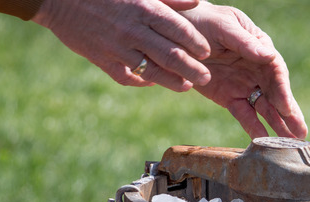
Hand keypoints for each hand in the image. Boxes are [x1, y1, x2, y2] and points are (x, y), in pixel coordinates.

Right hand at [32, 0, 211, 91]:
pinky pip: (128, 78)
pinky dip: (142, 82)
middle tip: (206, 76)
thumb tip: (197, 1)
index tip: (206, 52)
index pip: (179, 30)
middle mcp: (133, 30)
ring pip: (152, 71)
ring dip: (173, 81)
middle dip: (192, 69)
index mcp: (144, 8)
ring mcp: (117, 48)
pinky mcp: (103, 61)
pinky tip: (153, 83)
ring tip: (187, 86)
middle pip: (171, 55)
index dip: (196, 44)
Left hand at [180, 2, 306, 138]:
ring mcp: (244, 85)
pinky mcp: (229, 98)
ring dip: (277, 125)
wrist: (176, 33)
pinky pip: (244, 115)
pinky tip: (263, 142)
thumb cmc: (204, 21)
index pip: (276, 71)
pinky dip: (253, 128)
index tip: (286, 107)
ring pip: (264, 108)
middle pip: (276, 93)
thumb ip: (244, 42)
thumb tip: (268, 54)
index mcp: (260, 47)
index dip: (282, 90)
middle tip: (301, 133)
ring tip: (289, 143)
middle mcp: (256, 69)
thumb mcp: (224, 26)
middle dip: (289, 113)